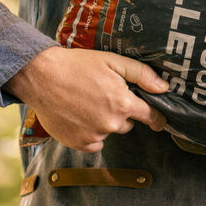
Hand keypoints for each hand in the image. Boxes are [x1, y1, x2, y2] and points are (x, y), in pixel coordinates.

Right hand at [6, 46, 167, 153]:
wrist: (41, 76)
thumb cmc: (77, 66)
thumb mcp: (112, 61)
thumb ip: (142, 75)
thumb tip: (164, 88)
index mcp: (123, 103)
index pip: (151, 117)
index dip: (156, 118)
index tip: (159, 121)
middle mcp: (111, 123)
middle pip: (127, 124)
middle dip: (120, 112)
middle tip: (102, 96)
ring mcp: (94, 135)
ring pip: (109, 131)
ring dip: (103, 122)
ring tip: (85, 104)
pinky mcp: (78, 143)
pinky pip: (94, 143)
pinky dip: (89, 134)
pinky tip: (78, 117)